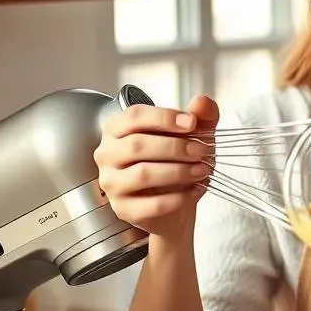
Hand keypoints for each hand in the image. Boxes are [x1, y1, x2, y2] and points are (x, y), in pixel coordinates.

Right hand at [94, 94, 218, 239]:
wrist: (175, 205)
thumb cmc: (177, 164)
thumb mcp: (192, 137)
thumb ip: (200, 117)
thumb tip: (203, 101)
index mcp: (118, 129)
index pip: (134, 116)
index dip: (164, 117)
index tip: (192, 123)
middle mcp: (108, 154)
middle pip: (137, 145)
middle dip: (175, 147)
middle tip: (201, 151)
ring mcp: (112, 183)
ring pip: (143, 174)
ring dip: (178, 172)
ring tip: (202, 170)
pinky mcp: (123, 209)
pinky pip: (151, 204)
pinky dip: (178, 198)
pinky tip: (194, 191)